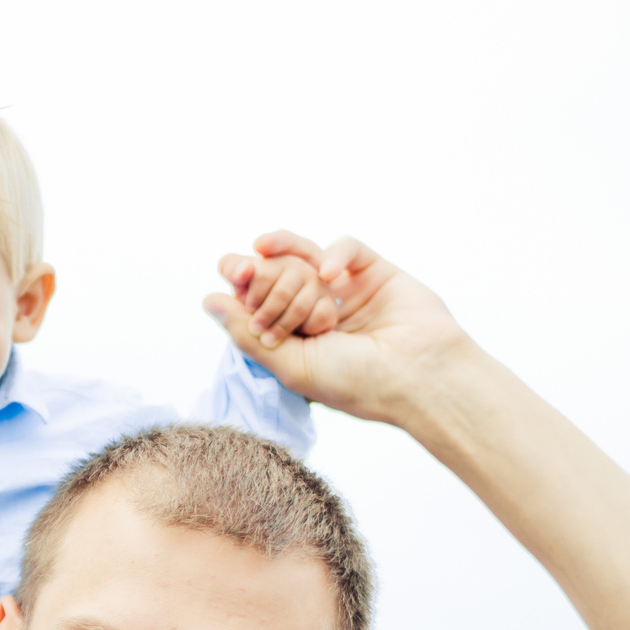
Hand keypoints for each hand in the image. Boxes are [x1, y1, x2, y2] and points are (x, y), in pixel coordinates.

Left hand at [203, 233, 478, 427]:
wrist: (421, 377)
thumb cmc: (359, 383)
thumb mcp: (292, 365)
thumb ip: (249, 334)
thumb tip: (208, 301)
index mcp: (298, 342)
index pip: (261, 306)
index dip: (243, 290)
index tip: (228, 277)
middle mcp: (320, 316)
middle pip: (280, 278)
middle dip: (262, 272)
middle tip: (243, 268)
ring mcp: (348, 293)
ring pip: (308, 257)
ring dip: (284, 249)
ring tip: (262, 246)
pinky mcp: (376, 273)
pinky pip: (347, 248)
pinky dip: (334, 253)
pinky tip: (330, 276)